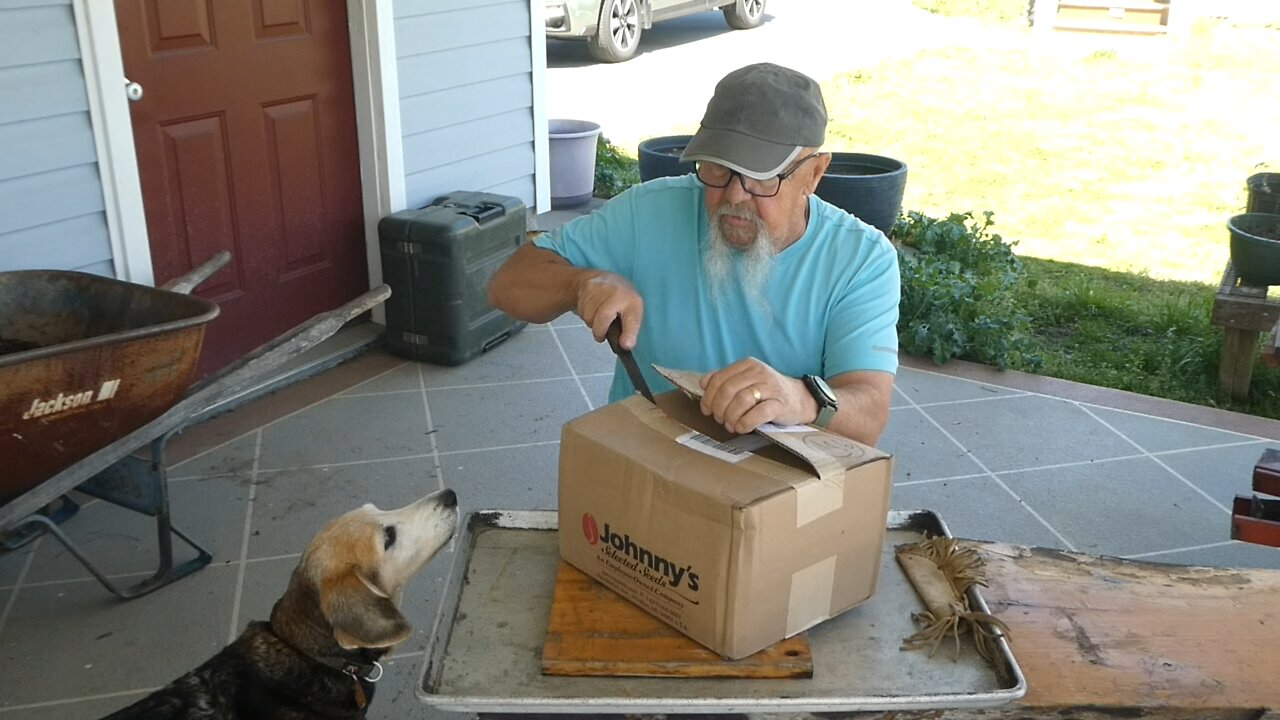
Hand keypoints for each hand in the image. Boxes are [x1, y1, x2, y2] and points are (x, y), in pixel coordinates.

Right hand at [575, 272, 643, 349]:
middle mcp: (618, 292)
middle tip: (601, 336)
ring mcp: (601, 288)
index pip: (632, 319)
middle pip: (603, 318)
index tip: (626, 345)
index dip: (629, 334)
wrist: (598, 278)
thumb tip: (624, 346)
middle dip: (599, 331)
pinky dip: (585, 315)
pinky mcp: (586, 288)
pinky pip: (582, 311)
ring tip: (598, 316)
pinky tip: (591, 308)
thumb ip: (628, 329)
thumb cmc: (618, 298)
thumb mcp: (630, 311)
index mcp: (633, 301)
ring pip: (589, 317)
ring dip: (591, 323)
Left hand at [698, 358, 817, 433]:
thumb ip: (725, 379)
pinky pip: (758, 413)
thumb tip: (703, 383)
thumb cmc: (768, 392)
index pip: (719, 378)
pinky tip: (741, 428)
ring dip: (730, 417)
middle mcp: (759, 372)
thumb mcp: (746, 380)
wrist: (800, 399)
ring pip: (741, 400)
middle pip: (728, 389)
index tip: (706, 410)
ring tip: (730, 425)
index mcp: (748, 364)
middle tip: (719, 419)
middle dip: (719, 408)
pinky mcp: (780, 404)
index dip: (708, 396)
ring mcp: (771, 387)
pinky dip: (745, 423)